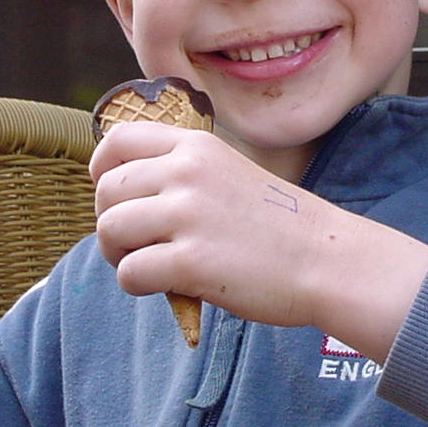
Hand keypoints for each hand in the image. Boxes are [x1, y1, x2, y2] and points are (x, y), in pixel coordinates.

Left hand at [90, 122, 427, 359]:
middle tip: (136, 246)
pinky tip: (168, 287)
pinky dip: (138, 285)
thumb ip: (182, 174)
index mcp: (196, 147)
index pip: (118, 139)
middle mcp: (187, 172)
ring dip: (118, 255)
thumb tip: (121, 193)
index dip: (102, 169)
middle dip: (110, 222)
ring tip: (149, 266)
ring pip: (109, 229)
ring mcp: (188, 215)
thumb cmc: (279, 225)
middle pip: (106, 190)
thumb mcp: (230, 173)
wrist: (325, 259)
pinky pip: (129, 273)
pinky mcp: (190, 261)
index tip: (114, 195)